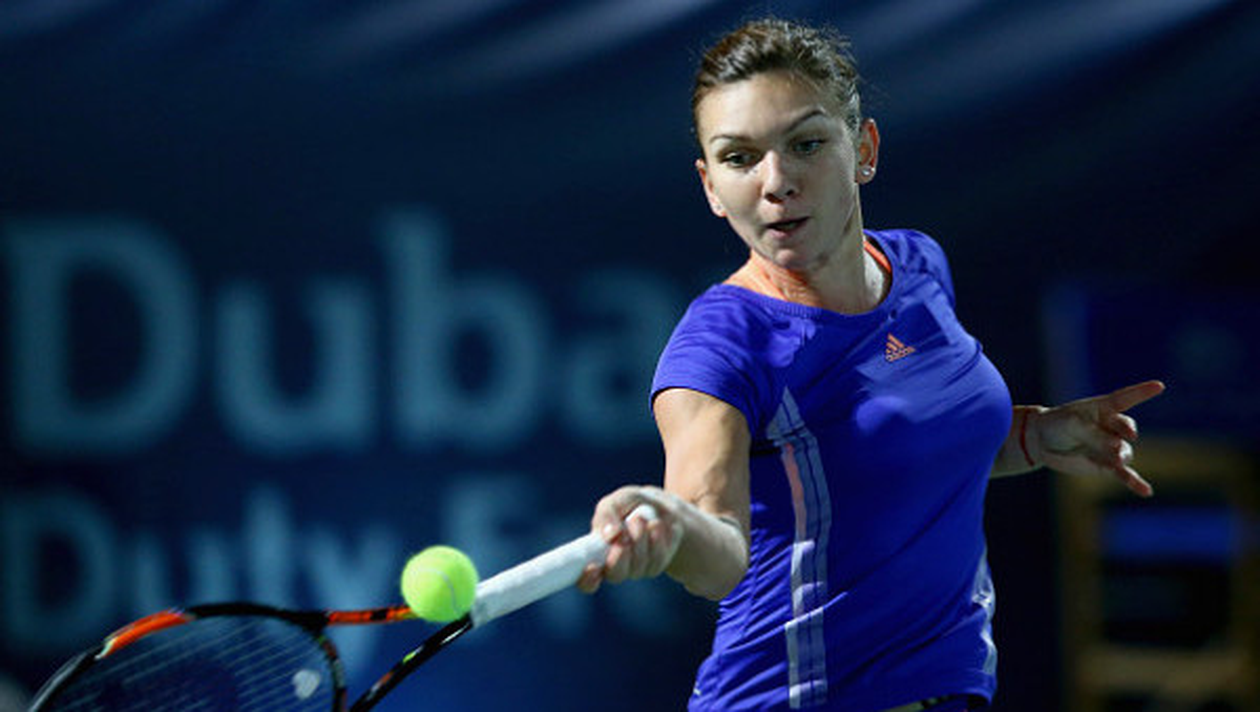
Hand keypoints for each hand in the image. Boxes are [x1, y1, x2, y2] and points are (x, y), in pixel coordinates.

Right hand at [576, 485, 683, 593]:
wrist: (661, 505)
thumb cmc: (631, 504)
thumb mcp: (615, 501)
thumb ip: (606, 514)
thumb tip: (609, 534)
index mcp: (595, 553)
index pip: (586, 580)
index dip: (588, 578)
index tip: (592, 566)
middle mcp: (615, 566)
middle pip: (615, 575)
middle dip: (620, 554)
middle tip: (623, 533)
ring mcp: (637, 569)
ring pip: (638, 565)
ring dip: (639, 538)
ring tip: (640, 518)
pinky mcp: (656, 565)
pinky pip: (657, 559)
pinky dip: (657, 538)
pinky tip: (656, 524)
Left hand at [1028, 380, 1165, 496]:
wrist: (1042, 441)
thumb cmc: (1057, 424)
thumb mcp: (1071, 423)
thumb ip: (1093, 432)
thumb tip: (1118, 448)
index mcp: (1103, 408)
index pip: (1125, 398)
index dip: (1142, 392)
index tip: (1159, 385)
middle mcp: (1112, 426)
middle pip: (1126, 428)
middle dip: (1125, 432)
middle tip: (1120, 439)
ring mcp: (1111, 446)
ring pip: (1125, 451)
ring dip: (1120, 455)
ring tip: (1115, 461)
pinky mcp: (1106, 465)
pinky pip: (1124, 475)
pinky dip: (1134, 483)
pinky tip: (1146, 492)